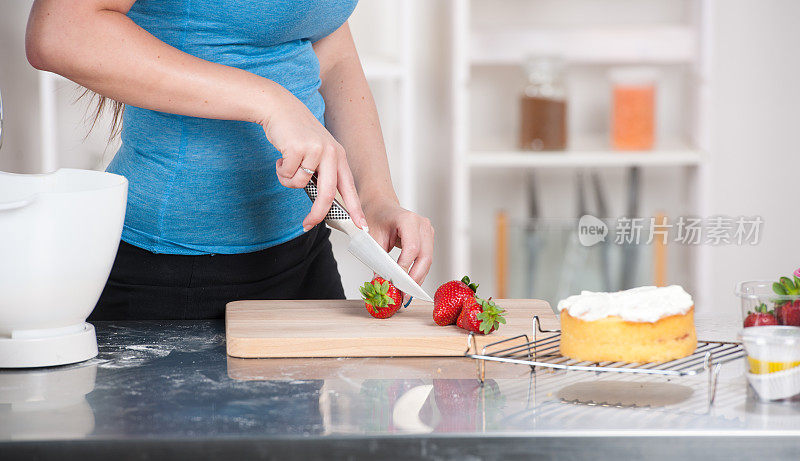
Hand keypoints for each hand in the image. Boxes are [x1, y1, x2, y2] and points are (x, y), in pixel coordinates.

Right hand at [260, 84, 367, 230]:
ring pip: (299, 185)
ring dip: (288, 178)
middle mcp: (331, 153)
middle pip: (327, 194)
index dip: (356, 209)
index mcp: (339, 156)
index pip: (350, 188)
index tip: (362, 226)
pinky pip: (287, 175)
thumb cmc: (297, 134)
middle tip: (307, 225)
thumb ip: (323, 174)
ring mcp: (315, 149)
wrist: (280, 108)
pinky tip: (282, 156)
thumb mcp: (318, 152)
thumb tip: (323, 203)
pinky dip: (280, 170)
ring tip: (288, 162)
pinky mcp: (298, 148)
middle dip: (317, 214)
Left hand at [365, 199, 434, 285]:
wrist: (381, 206)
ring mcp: (428, 232)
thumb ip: (377, 259)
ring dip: (417, 278)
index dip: (405, 267)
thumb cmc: (377, 217)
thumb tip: (379, 282)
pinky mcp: (429, 240)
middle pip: (424, 257)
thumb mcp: (372, 237)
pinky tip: (410, 284)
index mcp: (408, 219)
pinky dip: (418, 272)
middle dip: (414, 278)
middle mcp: (422, 225)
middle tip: (403, 295)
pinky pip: (426, 260)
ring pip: (427, 261)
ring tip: (406, 293)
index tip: (396, 283)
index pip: (411, 248)